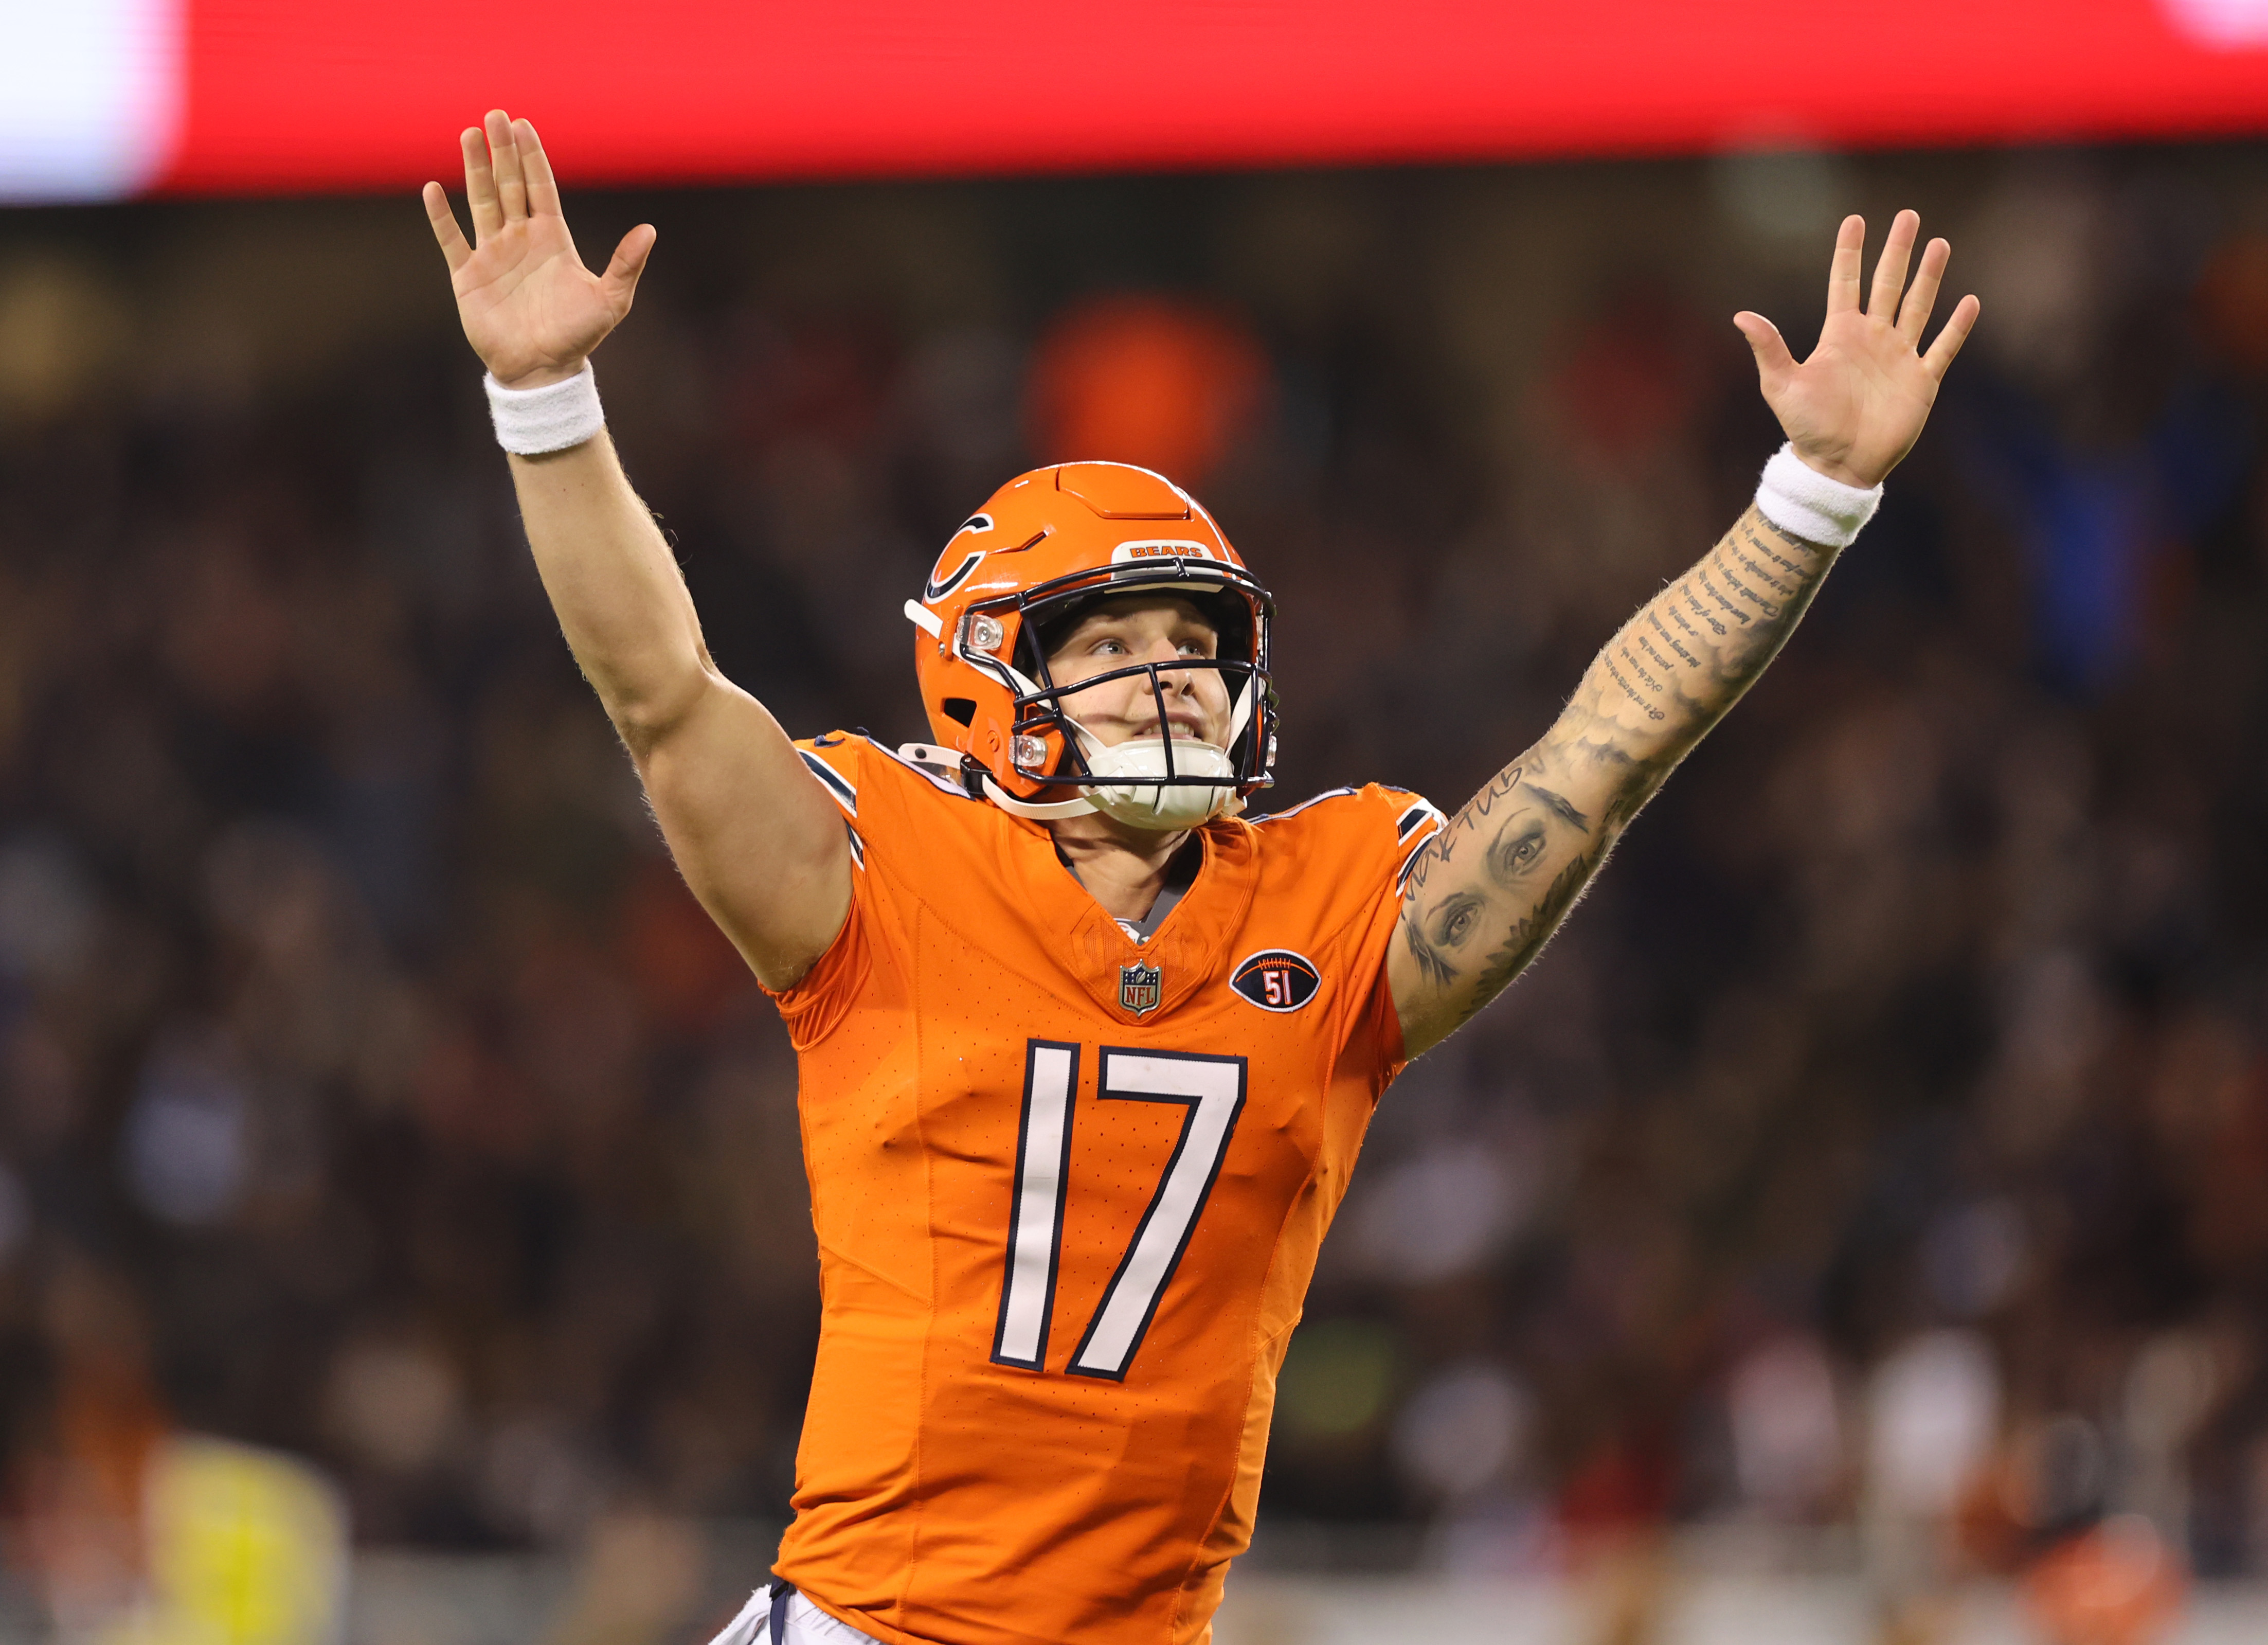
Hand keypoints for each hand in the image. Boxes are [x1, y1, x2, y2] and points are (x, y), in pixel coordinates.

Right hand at [422, 111, 655, 389]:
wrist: (543, 370)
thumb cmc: (578, 337)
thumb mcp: (611, 300)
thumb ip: (627, 264)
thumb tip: (651, 230)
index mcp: (552, 238)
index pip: (541, 187)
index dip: (532, 157)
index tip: (524, 125)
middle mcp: (521, 239)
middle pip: (509, 184)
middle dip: (502, 150)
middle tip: (494, 115)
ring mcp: (493, 254)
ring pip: (481, 201)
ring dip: (474, 169)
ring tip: (468, 134)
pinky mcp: (468, 276)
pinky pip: (451, 239)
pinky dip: (442, 217)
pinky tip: (433, 189)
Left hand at [1735, 210, 1979, 489]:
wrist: (1838, 466)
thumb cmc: (1807, 428)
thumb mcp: (1782, 386)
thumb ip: (1768, 349)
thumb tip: (1740, 316)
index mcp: (1839, 335)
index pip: (1845, 283)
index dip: (1849, 253)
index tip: (1855, 220)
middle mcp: (1871, 339)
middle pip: (1888, 284)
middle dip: (1898, 251)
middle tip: (1908, 215)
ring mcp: (1898, 357)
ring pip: (1918, 306)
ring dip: (1929, 277)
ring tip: (1939, 244)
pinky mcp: (1921, 381)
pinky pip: (1943, 348)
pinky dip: (1957, 327)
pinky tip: (1970, 302)